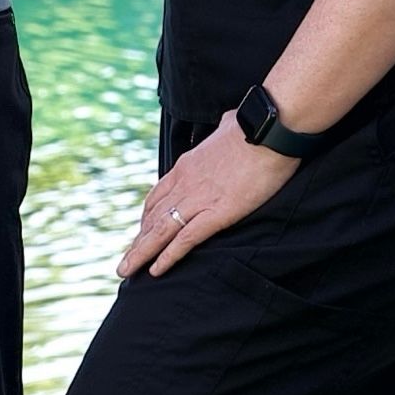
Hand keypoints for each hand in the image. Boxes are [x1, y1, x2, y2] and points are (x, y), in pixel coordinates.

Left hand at [116, 116, 299, 279]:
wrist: (270, 129)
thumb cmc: (255, 125)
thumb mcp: (229, 124)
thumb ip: (224, 128)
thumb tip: (230, 123)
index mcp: (187, 165)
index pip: (157, 196)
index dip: (146, 218)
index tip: (141, 232)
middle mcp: (185, 183)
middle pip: (152, 217)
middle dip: (137, 242)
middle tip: (124, 261)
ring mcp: (199, 198)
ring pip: (160, 231)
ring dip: (141, 253)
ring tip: (126, 271)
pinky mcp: (218, 213)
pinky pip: (186, 239)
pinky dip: (168, 256)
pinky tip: (156, 270)